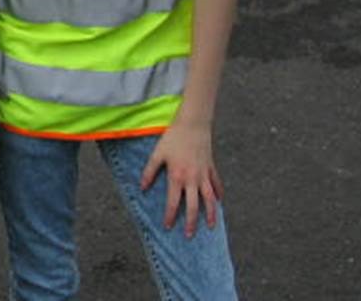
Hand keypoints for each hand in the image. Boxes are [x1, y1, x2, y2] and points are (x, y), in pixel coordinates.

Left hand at [140, 121, 223, 238]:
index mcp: (177, 177)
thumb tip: (141, 188)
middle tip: (189, 236)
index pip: (173, 202)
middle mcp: (193, 179)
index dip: (170, 216)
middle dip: (192, 222)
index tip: (168, 227)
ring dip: (210, 214)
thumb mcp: (157, 154)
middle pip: (194, 206)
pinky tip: (219, 201)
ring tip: (210, 226)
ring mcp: (204, 174)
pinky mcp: (211, 167)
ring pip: (209, 199)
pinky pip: (216, 184)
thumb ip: (149, 171)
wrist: (192, 124)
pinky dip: (218, 193)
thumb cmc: (172, 138)